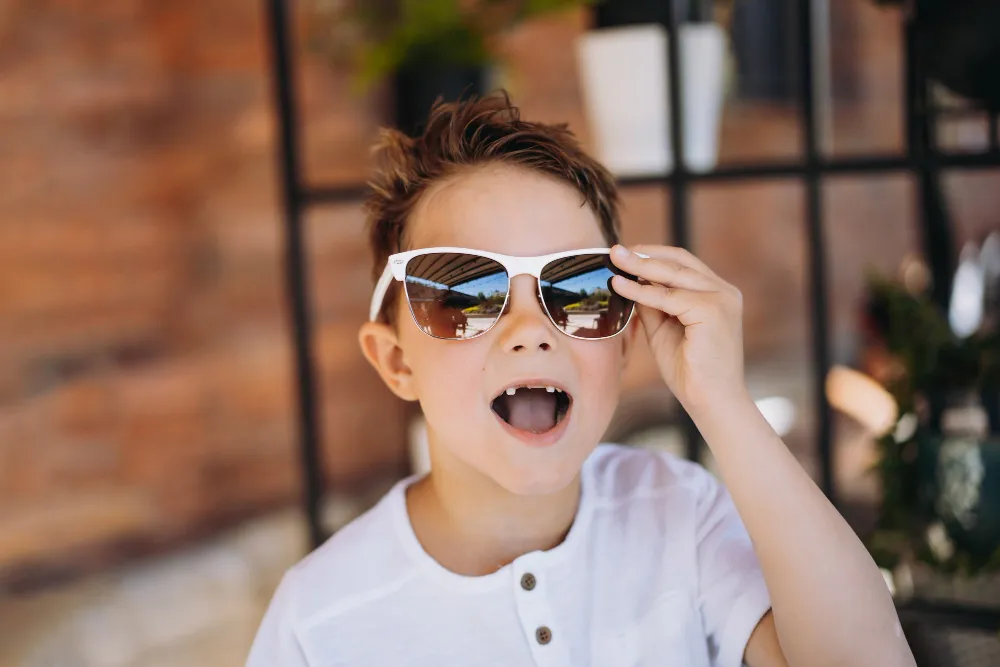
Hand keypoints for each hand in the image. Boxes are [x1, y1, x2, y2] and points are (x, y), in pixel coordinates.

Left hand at [610, 244, 747, 413]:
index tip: (625, 254)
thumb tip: (629, 280)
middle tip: (615, 250)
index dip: (654, 255)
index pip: (684, 264)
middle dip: (644, 254)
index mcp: (717, 294)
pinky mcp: (713, 310)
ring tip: (615, 260)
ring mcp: (722, 299)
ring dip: (640, 266)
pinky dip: (641, 290)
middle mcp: (725, 292)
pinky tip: (620, 285)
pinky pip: (668, 296)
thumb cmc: (689, 370)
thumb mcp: (664, 329)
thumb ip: (651, 304)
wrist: (711, 401)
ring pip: (674, 274)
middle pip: (680, 262)